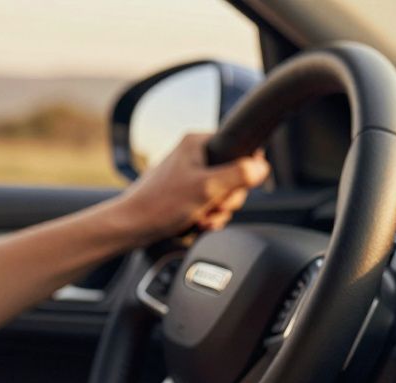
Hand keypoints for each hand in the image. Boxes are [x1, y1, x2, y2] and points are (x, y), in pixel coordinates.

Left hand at [109, 133, 269, 246]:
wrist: (132, 226)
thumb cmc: (161, 204)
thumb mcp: (207, 188)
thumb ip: (238, 175)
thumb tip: (262, 166)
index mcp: (198, 143)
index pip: (239, 150)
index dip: (242, 175)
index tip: (229, 190)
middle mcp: (194, 155)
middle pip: (234, 177)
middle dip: (226, 200)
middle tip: (212, 207)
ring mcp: (190, 175)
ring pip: (223, 195)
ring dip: (216, 212)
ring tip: (200, 217)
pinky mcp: (186, 193)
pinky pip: (210, 205)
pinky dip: (207, 217)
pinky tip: (197, 223)